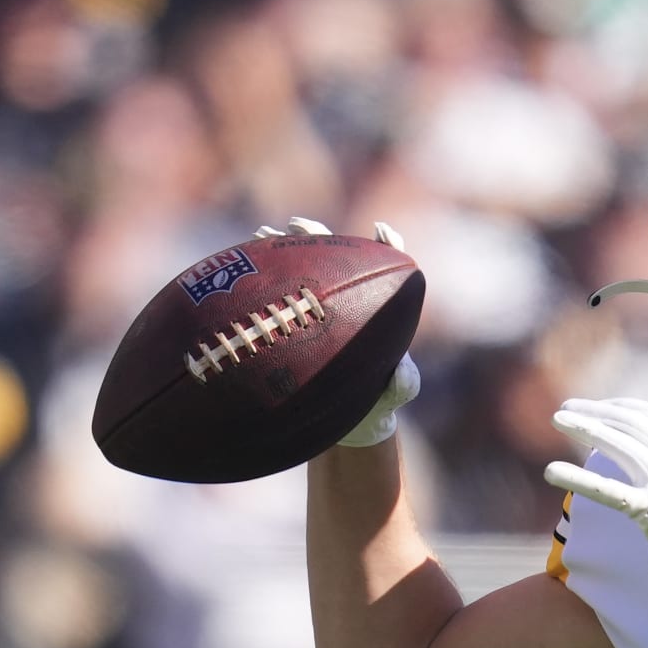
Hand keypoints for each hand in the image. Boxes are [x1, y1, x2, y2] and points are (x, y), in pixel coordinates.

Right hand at [253, 221, 418, 451]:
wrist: (346, 422)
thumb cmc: (376, 405)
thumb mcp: (392, 399)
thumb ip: (402, 386)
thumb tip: (402, 373)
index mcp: (376, 308)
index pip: (384, 265)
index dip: (386, 245)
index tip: (381, 232)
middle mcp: (346, 300)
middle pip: (332, 254)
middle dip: (315, 233)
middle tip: (297, 226)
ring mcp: (315, 308)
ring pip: (300, 268)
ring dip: (282, 247)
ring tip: (264, 235)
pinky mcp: (292, 321)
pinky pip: (276, 297)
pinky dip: (262, 280)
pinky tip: (244, 268)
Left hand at [545, 397, 647, 600]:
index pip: (646, 414)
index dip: (615, 407)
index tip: (592, 408)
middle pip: (628, 422)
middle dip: (594, 412)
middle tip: (564, 411)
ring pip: (618, 443)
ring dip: (583, 427)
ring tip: (556, 421)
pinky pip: (609, 490)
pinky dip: (577, 478)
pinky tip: (552, 470)